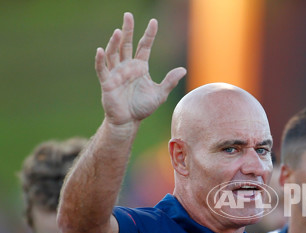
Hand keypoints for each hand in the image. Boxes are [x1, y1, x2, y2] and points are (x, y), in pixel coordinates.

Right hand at [95, 12, 186, 126]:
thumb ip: (170, 81)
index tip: (154, 21)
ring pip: (114, 53)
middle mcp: (127, 66)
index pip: (144, 46)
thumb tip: (183, 69)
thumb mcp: (160, 94)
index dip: (149, 34)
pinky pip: (102, 69)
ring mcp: (116, 73)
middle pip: (126, 44)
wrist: (129, 121)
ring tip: (118, 31)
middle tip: (128, 15)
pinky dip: (101, 60)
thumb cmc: (142, 107)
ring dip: (115, 42)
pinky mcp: (107, 82)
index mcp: (140, 67)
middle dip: (127, 29)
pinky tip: (101, 50)